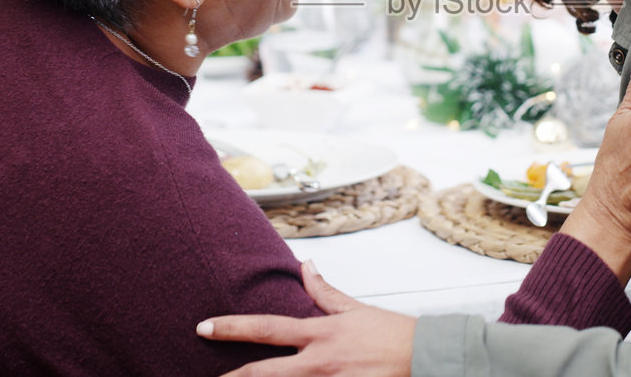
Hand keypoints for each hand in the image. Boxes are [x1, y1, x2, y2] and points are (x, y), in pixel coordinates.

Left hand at [198, 260, 414, 376]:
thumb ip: (324, 291)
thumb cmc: (392, 333)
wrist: (426, 356)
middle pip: (263, 373)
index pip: (266, 329)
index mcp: (319, 334)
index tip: (204, 327)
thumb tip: (305, 266)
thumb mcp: (355, 309)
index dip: (231, 328)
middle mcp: (319, 361)